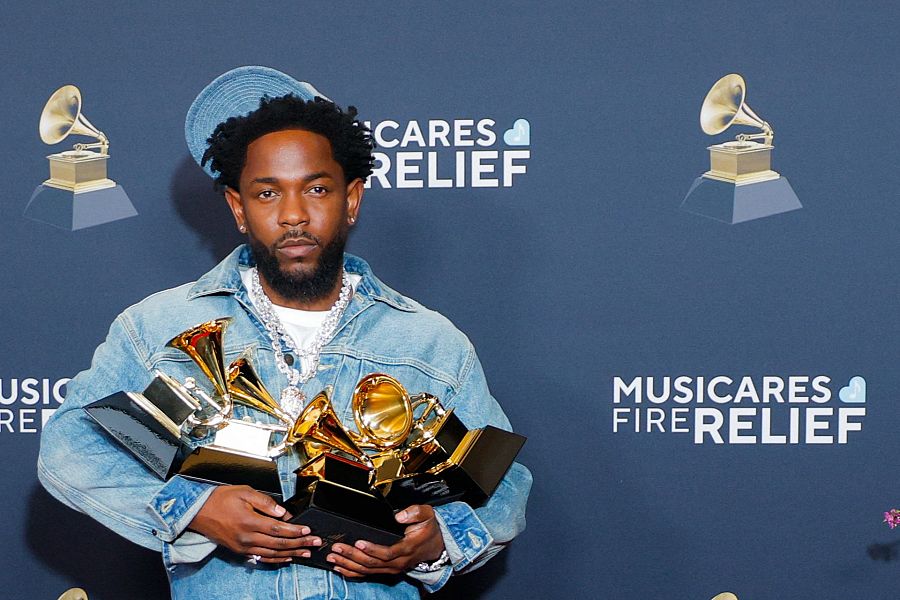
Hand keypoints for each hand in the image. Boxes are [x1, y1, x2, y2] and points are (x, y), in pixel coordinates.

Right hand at [188, 485, 320, 563]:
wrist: (199, 512)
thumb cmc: (221, 499)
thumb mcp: (244, 492)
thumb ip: (265, 502)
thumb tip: (282, 512)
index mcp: (250, 522)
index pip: (278, 529)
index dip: (295, 531)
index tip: (308, 530)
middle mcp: (247, 537)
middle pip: (279, 544)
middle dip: (300, 543)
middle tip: (315, 542)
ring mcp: (243, 547)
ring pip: (272, 553)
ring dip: (291, 553)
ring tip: (306, 552)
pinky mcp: (240, 551)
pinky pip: (261, 557)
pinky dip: (276, 559)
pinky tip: (287, 558)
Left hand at [327, 504, 445, 577]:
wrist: (436, 546)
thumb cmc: (429, 529)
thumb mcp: (427, 515)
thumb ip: (415, 512)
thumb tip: (399, 515)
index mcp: (406, 548)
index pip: (387, 552)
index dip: (372, 549)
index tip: (359, 542)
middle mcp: (398, 562)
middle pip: (372, 563)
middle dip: (352, 556)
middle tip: (337, 547)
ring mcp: (391, 568)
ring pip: (367, 570)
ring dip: (349, 564)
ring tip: (333, 557)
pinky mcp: (387, 569)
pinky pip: (367, 574)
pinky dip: (352, 572)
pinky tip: (340, 567)